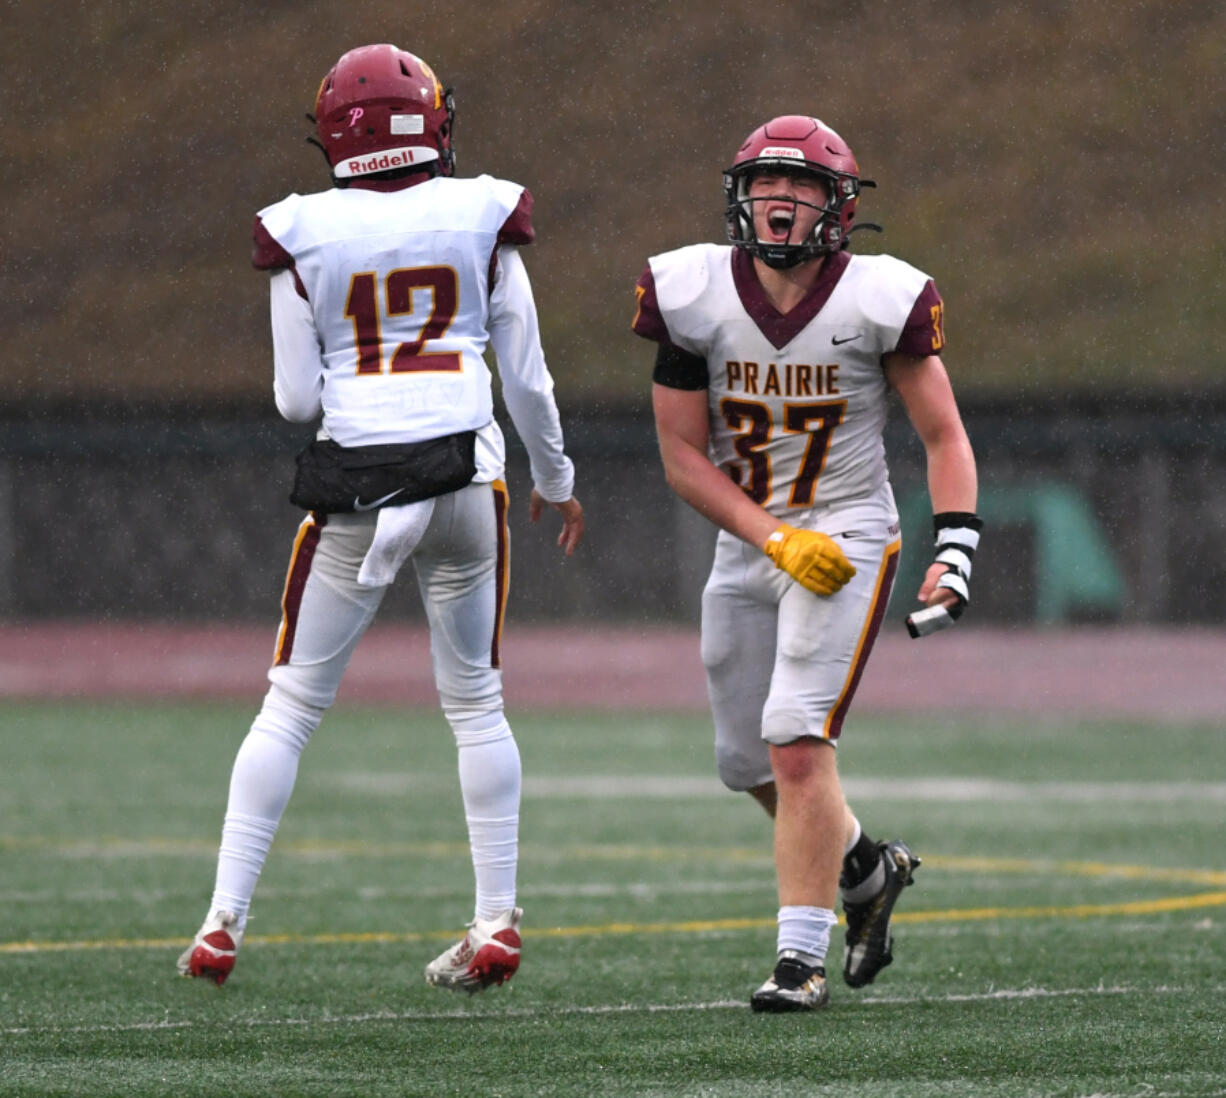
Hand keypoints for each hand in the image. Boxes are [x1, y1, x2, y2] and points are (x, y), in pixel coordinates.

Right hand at [530, 489, 583, 555]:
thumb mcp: (537, 502)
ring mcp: (575, 511)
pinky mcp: (575, 513)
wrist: (549, 482)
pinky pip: (577, 529)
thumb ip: (535, 511)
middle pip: (574, 529)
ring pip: (578, 530)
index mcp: (565, 508)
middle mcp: (572, 510)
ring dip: (574, 542)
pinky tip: (571, 546)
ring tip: (569, 552)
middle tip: (567, 551)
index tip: (560, 542)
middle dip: (571, 540)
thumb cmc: (544, 488)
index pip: (568, 524)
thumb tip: (533, 520)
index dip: (565, 534)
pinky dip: (574, 538)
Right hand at [762, 524, 854, 595]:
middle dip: (842, 578)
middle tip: (846, 581)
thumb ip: (834, 549)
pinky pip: (812, 585)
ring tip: (839, 587)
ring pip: (824, 579)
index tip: (852, 573)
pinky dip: (823, 590)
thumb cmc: (806, 540)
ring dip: (834, 585)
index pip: (838, 559)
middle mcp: (812, 556)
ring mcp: (805, 567)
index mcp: (820, 545)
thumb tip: (846, 563)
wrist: (784, 543)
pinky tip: (829, 591)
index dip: (847, 568)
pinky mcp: (798, 575)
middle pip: (832, 570)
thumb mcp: (821, 538)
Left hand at [905, 512, 981, 637]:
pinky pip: (942, 616)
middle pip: (941, 616)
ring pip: (942, 619)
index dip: (929, 615)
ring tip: (913, 626)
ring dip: (928, 624)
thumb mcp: (933, 574)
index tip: (917, 619)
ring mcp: (955, 606)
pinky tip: (920, 624)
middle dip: (926, 622)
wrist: (953, 566)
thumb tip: (922, 600)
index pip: (941, 608)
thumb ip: (928, 586)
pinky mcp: (951, 607)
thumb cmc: (942, 569)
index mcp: (954, 593)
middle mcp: (957, 602)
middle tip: (912, 624)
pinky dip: (932, 621)